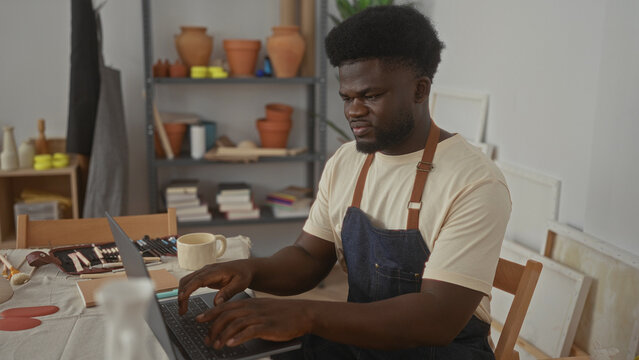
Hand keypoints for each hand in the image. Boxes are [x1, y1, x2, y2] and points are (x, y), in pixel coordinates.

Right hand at [178, 259, 253, 314]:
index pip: (198, 279)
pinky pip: (190, 282)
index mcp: (215, 271)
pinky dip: (185, 291)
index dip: (188, 289)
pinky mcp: (204, 276)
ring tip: (182, 309)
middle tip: (182, 311)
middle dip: (181, 295)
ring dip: (181, 293)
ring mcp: (204, 272)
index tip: (182, 298)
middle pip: (188, 280)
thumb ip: (228, 293)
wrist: (245, 268)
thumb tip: (217, 303)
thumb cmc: (244, 275)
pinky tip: (185, 301)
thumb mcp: (240, 284)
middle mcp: (207, 270)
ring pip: (186, 281)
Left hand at [196, 298, 311, 348]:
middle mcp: (252, 308)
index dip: (210, 313)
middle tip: (207, 340)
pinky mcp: (267, 326)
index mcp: (249, 303)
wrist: (303, 313)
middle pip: (226, 315)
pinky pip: (249, 331)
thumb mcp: (263, 311)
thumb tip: (234, 327)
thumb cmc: (283, 314)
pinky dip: (238, 338)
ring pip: (235, 324)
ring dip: (223, 335)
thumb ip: (248, 315)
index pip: (225, 306)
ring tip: (216, 346)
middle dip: (213, 328)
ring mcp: (259, 316)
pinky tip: (231, 344)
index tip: (199, 319)